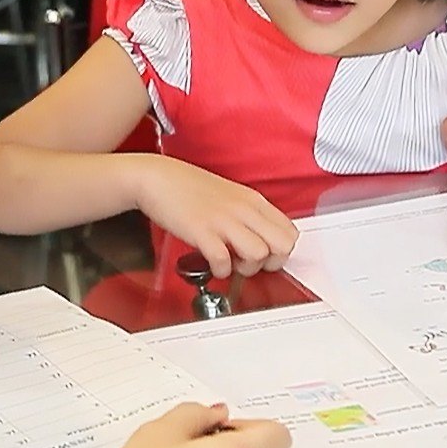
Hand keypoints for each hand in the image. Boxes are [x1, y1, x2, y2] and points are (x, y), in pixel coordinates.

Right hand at [132, 155, 298, 277]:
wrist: (156, 177)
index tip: (265, 255)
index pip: (290, 232)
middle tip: (250, 262)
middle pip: (283, 245)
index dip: (280, 251)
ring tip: (230, 263)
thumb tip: (260, 237)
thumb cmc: (187, 187)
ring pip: (260, 254)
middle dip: (270, 262)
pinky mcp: (201, 231)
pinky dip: (221, 270)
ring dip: (246, 268)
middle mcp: (242, 209)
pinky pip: (224, 261)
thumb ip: (247, 214)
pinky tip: (212, 264)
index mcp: (252, 200)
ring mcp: (223, 220)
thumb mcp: (229, 195)